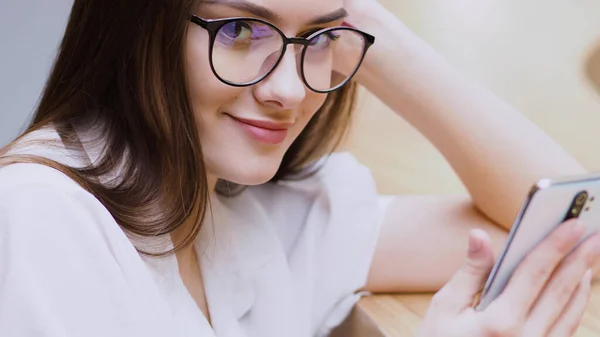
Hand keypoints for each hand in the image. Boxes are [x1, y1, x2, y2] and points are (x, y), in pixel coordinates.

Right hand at [417, 220, 599, 336]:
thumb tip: (479, 234)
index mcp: (500, 323)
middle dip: (581, 259)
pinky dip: (575, 303)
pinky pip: (567, 328)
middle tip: (595, 234)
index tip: (574, 223)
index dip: (555, 245)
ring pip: (571, 311)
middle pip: (561, 291)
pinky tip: (575, 285)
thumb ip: (470, 271)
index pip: (534, 274)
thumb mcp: (446, 307)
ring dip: (582, 280)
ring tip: (590, 253)